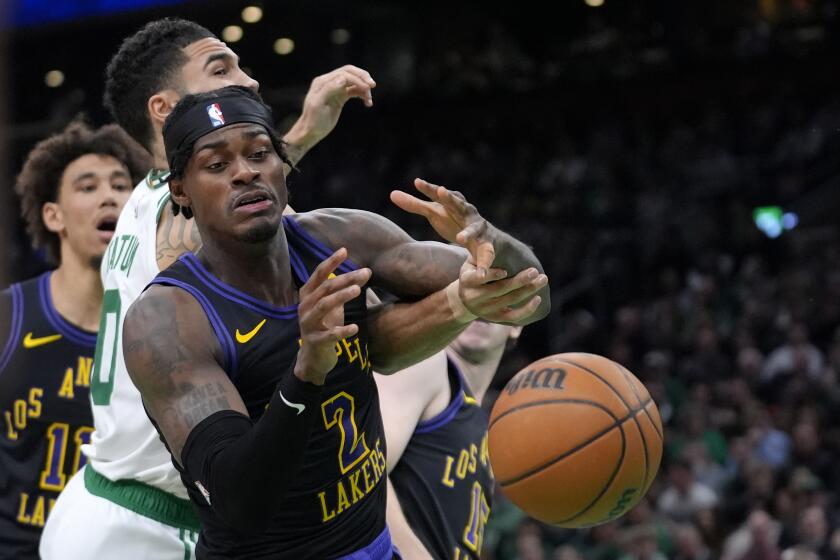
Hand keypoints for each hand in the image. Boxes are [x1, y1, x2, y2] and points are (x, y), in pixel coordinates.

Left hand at [286, 65, 375, 157]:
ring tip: (369, 100)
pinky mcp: (340, 96)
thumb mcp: (318, 104)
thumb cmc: (313, 120)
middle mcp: (329, 82)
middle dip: (362, 77)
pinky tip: (367, 103)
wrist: (311, 131)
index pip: (344, 74)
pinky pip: (354, 91)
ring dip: (363, 88)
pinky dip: (362, 94)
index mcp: (323, 81)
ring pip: (353, 82)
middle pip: (350, 72)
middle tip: (373, 86)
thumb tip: (343, 78)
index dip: (357, 79)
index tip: (367, 88)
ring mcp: (335, 89)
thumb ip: (329, 89)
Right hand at [296, 248, 370, 383]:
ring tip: (357, 290)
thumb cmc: (324, 325)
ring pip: (323, 306)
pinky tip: (355, 328)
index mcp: (308, 295)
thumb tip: (362, 272)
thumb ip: (341, 290)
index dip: (331, 262)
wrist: (313, 357)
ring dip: (341, 297)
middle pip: (325, 288)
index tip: (345, 250)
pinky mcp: (315, 341)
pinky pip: (329, 335)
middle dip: (345, 278)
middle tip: (365, 273)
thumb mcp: (331, 305)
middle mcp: (305, 306)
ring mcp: (308, 324)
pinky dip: (342, 331)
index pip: (319, 274)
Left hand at [391, 178, 495, 278]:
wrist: (488, 238)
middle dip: (450, 199)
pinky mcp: (488, 245)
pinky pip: (486, 254)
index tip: (417, 182)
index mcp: (453, 204)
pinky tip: (482, 273)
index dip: (429, 189)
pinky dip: (484, 263)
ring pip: (474, 229)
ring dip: (468, 233)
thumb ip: (415, 205)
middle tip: (441, 191)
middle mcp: (468, 212)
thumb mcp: (435, 213)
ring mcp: (479, 228)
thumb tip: (392, 194)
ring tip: (459, 238)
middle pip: (459, 204)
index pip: (439, 195)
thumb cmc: (455, 222)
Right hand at [459, 261, 546, 323]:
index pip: (478, 279)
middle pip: (499, 289)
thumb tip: (490, 239)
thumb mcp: (471, 261)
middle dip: (519, 281)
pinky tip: (538, 299)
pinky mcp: (494, 318)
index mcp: (466, 281)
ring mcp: (484, 310)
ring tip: (542, 279)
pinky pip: (513, 317)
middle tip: (534, 271)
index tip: (505, 271)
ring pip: (509, 301)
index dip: (492, 275)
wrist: (464, 299)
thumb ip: (481, 253)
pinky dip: (527, 309)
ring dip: (528, 290)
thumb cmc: (473, 272)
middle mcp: (473, 297)